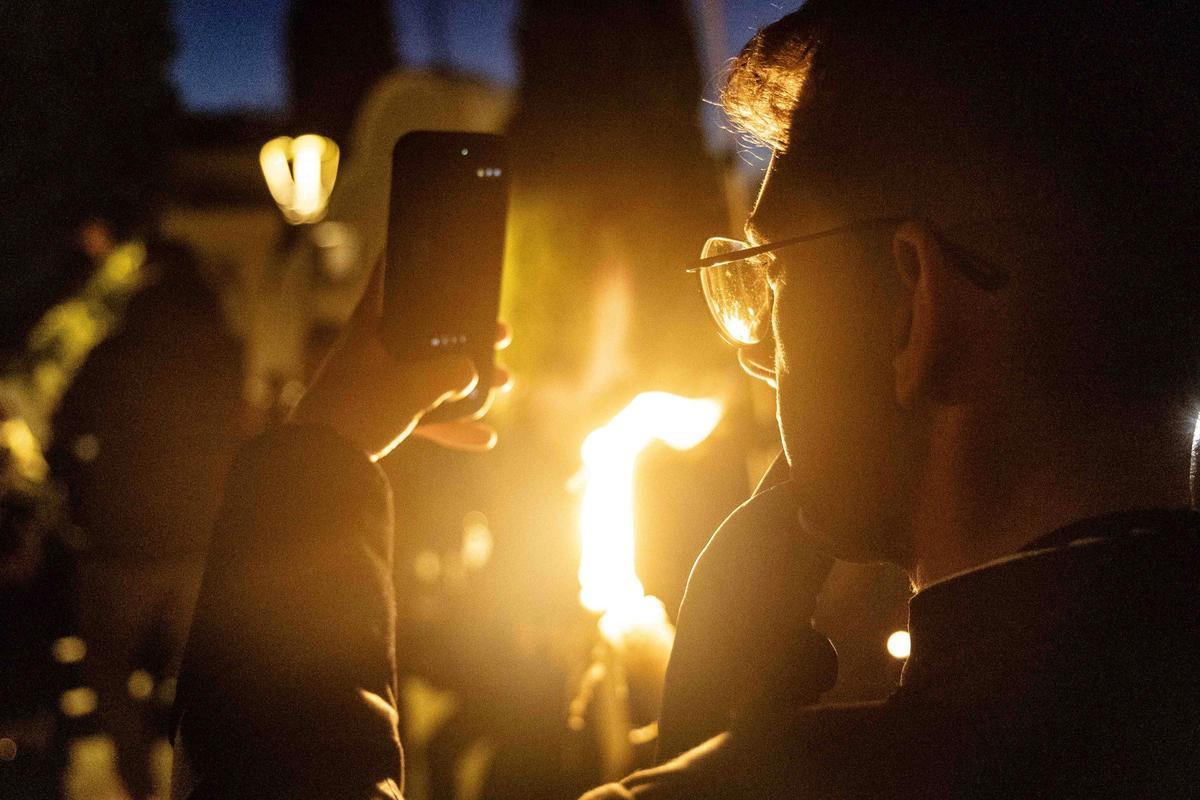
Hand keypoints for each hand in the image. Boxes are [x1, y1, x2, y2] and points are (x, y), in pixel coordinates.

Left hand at [289, 259, 510, 459]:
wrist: (323, 461)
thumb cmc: (359, 410)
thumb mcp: (415, 386)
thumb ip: (453, 374)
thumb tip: (473, 373)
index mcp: (371, 325)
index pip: (389, 277)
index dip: (411, 259)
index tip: (434, 247)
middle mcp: (373, 348)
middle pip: (427, 331)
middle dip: (468, 336)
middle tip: (499, 332)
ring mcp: (377, 382)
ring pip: (430, 372)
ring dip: (468, 380)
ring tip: (504, 380)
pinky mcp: (379, 414)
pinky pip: (424, 413)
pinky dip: (452, 424)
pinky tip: (485, 437)